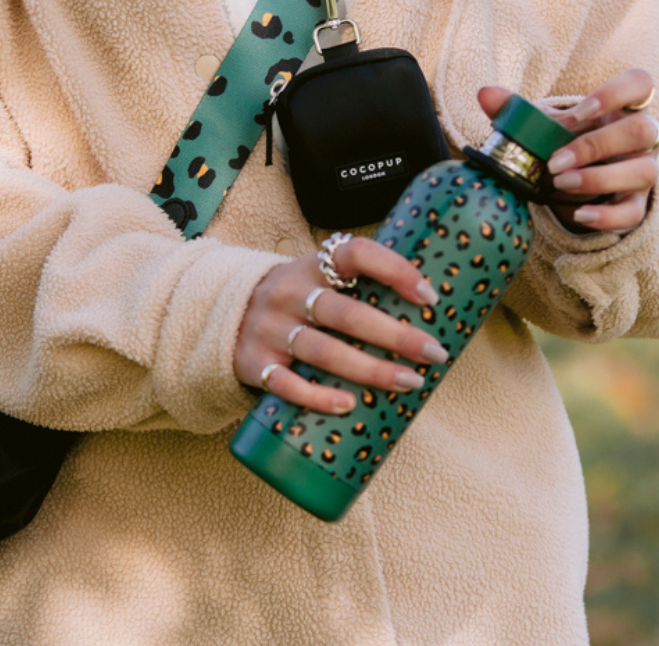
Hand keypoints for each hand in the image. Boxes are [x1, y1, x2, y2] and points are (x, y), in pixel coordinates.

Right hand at [234, 237, 448, 414]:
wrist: (224, 314)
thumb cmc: (294, 300)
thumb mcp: (316, 277)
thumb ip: (357, 284)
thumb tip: (429, 305)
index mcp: (313, 266)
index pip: (355, 254)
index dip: (394, 270)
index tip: (429, 296)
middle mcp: (290, 293)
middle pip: (347, 314)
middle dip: (395, 335)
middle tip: (434, 353)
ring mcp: (270, 329)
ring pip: (323, 350)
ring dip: (370, 369)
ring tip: (408, 382)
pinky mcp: (255, 363)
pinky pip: (287, 383)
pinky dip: (318, 396)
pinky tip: (348, 404)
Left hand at [478, 69, 658, 233]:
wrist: (569, 179)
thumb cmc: (562, 141)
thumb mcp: (542, 125)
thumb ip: (516, 110)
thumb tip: (485, 94)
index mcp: (620, 106)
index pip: (641, 83)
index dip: (615, 94)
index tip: (579, 113)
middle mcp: (641, 136)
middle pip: (643, 130)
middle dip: (595, 145)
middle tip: (555, 162)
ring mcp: (643, 170)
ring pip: (644, 171)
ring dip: (598, 178)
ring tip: (560, 184)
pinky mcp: (636, 203)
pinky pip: (633, 212)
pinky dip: (606, 216)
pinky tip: (579, 215)